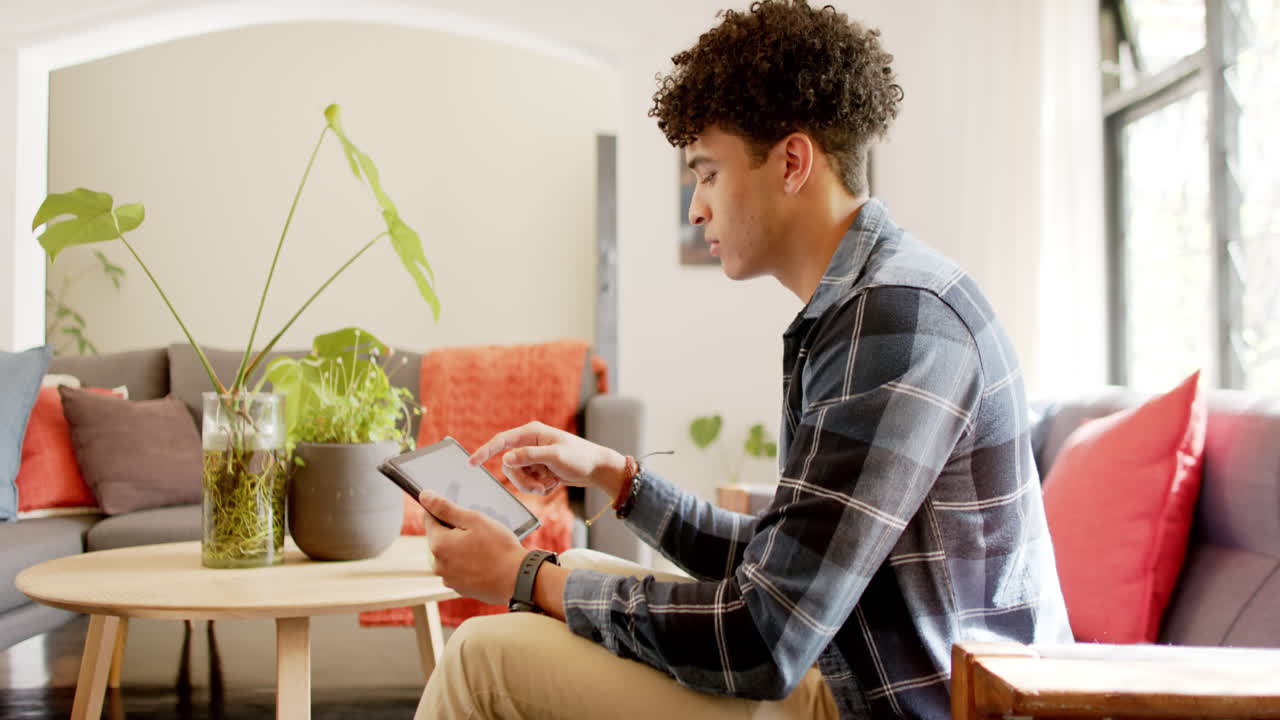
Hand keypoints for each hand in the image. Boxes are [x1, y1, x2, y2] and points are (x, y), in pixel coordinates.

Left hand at [418, 490, 526, 605]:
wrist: (518, 579)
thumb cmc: (499, 547)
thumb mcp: (474, 520)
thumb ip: (446, 508)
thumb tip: (424, 496)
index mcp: (438, 544)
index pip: (429, 519)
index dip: (444, 511)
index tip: (460, 512)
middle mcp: (437, 564)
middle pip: (439, 538)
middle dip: (454, 531)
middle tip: (478, 531)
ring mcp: (448, 579)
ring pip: (449, 554)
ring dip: (460, 548)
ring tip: (484, 547)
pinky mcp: (459, 589)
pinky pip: (457, 569)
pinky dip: (467, 563)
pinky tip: (484, 561)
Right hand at [469, 421, 628, 497]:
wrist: (597, 469)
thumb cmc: (580, 457)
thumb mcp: (554, 456)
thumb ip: (529, 456)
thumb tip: (505, 458)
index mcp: (532, 433)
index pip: (501, 441)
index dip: (485, 451)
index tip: (472, 462)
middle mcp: (530, 443)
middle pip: (509, 465)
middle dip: (522, 479)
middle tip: (539, 487)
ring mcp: (534, 456)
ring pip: (518, 476)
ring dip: (532, 485)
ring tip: (550, 485)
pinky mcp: (538, 468)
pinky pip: (528, 481)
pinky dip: (540, 486)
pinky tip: (555, 482)